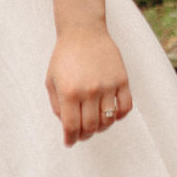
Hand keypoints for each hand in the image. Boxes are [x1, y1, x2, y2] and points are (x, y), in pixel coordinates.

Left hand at [46, 26, 131, 146]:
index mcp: (69, 92)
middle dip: (85, 135)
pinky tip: (111, 115)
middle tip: (82, 135)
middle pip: (91, 126)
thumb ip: (56, 105)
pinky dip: (119, 117)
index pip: (71, 126)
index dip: (70, 138)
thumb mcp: (51, 80)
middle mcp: (89, 91)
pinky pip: (125, 108)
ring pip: (108, 120)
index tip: (69, 143)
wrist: (83, 33)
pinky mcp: (122, 80)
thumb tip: (66, 125)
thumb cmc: (64, 57)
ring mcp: (107, 86)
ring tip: (95, 126)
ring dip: (101, 128)